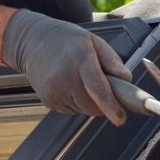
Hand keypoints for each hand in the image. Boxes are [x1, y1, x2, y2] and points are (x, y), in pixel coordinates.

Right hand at [0, 10, 131, 124]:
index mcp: (79, 59)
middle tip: (102, 88)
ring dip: (88, 102)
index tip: (120, 118)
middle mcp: (64, 77)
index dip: (111, 105)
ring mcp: (53, 91)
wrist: (33, 41)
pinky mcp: (47, 101)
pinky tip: (69, 85)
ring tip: (80, 80)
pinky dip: (76, 102)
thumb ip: (112, 60)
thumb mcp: (93, 41)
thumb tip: (126, 80)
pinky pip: (71, 110)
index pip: (97, 88)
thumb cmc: (68, 41)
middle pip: (92, 106)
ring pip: (82, 110)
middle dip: (102, 104)